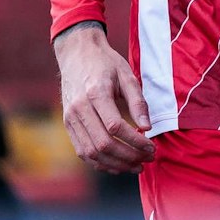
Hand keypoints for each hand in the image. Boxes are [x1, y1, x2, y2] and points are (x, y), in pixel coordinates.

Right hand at [55, 23, 155, 173]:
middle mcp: (79, 109)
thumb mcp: (126, 75)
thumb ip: (137, 102)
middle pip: (102, 144)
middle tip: (148, 158)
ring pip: (91, 152)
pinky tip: (117, 164)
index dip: (135, 141)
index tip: (152, 146)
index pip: (115, 127)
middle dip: (128, 156)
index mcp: (95, 94)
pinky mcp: (67, 124)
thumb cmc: (105, 63)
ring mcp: (70, 118)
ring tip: (136, 165)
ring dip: (115, 164)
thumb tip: (147, 127)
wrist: (76, 54)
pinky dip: (100, 162)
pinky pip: (82, 151)